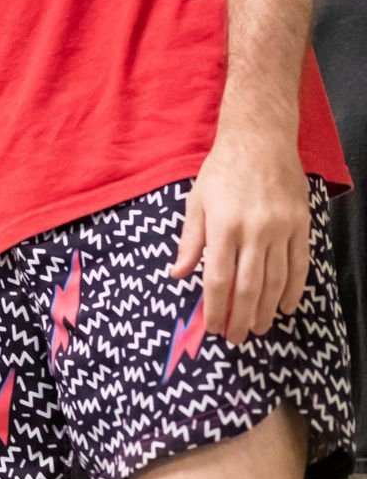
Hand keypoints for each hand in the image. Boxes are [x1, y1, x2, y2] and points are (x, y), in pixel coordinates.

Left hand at [171, 129, 310, 344]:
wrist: (260, 141)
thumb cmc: (222, 172)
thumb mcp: (196, 203)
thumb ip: (190, 242)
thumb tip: (178, 274)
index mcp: (223, 226)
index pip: (219, 279)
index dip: (216, 308)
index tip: (213, 327)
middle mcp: (254, 231)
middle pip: (249, 286)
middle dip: (241, 317)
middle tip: (236, 338)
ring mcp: (281, 229)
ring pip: (276, 280)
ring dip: (267, 309)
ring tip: (258, 327)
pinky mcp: (301, 225)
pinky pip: (300, 265)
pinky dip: (294, 289)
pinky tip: (286, 306)